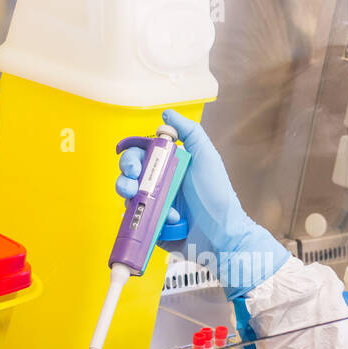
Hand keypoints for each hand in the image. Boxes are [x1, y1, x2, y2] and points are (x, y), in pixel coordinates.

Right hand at [115, 109, 288, 298]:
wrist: (223, 235)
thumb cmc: (216, 195)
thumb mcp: (206, 157)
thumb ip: (190, 132)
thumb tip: (167, 113)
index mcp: (169, 167)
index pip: (141, 156)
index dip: (131, 158)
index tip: (135, 166)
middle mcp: (160, 185)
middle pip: (129, 177)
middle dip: (124, 178)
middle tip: (132, 184)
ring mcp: (155, 207)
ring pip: (128, 199)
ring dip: (131, 198)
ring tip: (140, 202)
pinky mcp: (152, 228)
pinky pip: (135, 222)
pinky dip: (141, 219)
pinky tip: (159, 220)